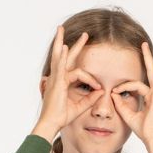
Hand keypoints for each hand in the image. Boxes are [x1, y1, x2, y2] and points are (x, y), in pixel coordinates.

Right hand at [32, 25, 103, 139]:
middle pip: (65, 56)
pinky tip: (64, 46)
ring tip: (61, 29)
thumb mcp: (80, 107)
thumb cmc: (61, 117)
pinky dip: (62, 56)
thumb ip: (90, 99)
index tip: (99, 86)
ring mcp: (55, 78)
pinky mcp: (56, 82)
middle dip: (74, 45)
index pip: (76, 71)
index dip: (90, 78)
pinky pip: (60, 67)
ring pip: (59, 56)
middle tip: (84, 34)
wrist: (51, 123)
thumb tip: (101, 92)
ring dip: (60, 41)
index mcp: (61, 82)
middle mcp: (57, 78)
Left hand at [111, 42, 152, 152]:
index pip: (135, 86)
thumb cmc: (144, 131)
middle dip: (147, 58)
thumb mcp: (128, 116)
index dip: (123, 87)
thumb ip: (120, 104)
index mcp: (149, 98)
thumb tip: (112, 93)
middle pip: (152, 72)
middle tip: (144, 44)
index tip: (114, 92)